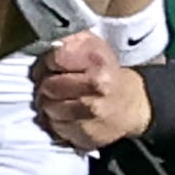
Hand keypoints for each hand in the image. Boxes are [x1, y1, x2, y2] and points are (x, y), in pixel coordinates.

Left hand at [31, 28, 152, 151]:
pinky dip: (55, 121)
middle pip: (48, 86)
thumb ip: (69, 39)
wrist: (129, 105)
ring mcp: (92, 114)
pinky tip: (66, 114)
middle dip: (46, 84)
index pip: (54, 58)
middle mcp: (97, 87)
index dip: (48, 62)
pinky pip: (55, 127)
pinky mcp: (86, 135)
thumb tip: (45, 42)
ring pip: (48, 107)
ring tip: (60, 99)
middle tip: (53, 84)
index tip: (53, 65)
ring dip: (48, 103)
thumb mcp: (92, 46)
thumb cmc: (104, 72)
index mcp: (97, 60)